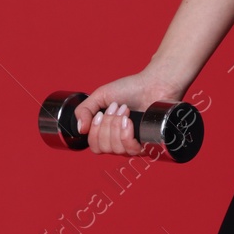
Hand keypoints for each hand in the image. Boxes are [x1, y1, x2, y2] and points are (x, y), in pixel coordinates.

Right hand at [73, 70, 187, 156]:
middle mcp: (121, 142)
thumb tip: (80, 130)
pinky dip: (126, 133)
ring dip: (116, 126)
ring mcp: (134, 145)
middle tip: (117, 108)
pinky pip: (130, 149)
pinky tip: (129, 120)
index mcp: (109, 133)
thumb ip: (84, 110)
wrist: (153, 84)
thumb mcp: (101, 95)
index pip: (94, 146)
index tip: (101, 113)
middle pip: (103, 148)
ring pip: (115, 149)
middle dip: (107, 125)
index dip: (95, 131)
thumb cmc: (130, 88)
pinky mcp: (147, 145)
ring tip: (125, 110)